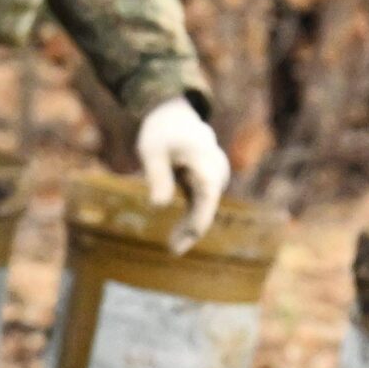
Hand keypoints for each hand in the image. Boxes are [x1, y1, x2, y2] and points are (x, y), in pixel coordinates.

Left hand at [135, 96, 229, 254]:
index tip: (183, 242)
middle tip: (173, 251)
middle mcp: (216, 172)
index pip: (207, 199)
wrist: (174, 116)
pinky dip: (191, 218)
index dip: (196, 223)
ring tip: (173, 247)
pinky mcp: (209, 181)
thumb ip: (157, 176)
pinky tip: (177, 235)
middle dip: (192, 231)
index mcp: (205, 164)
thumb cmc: (161, 132)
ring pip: (206, 208)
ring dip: (191, 227)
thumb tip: (158, 206)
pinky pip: (203, 204)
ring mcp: (216, 176)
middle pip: (208, 207)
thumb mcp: (151, 151)